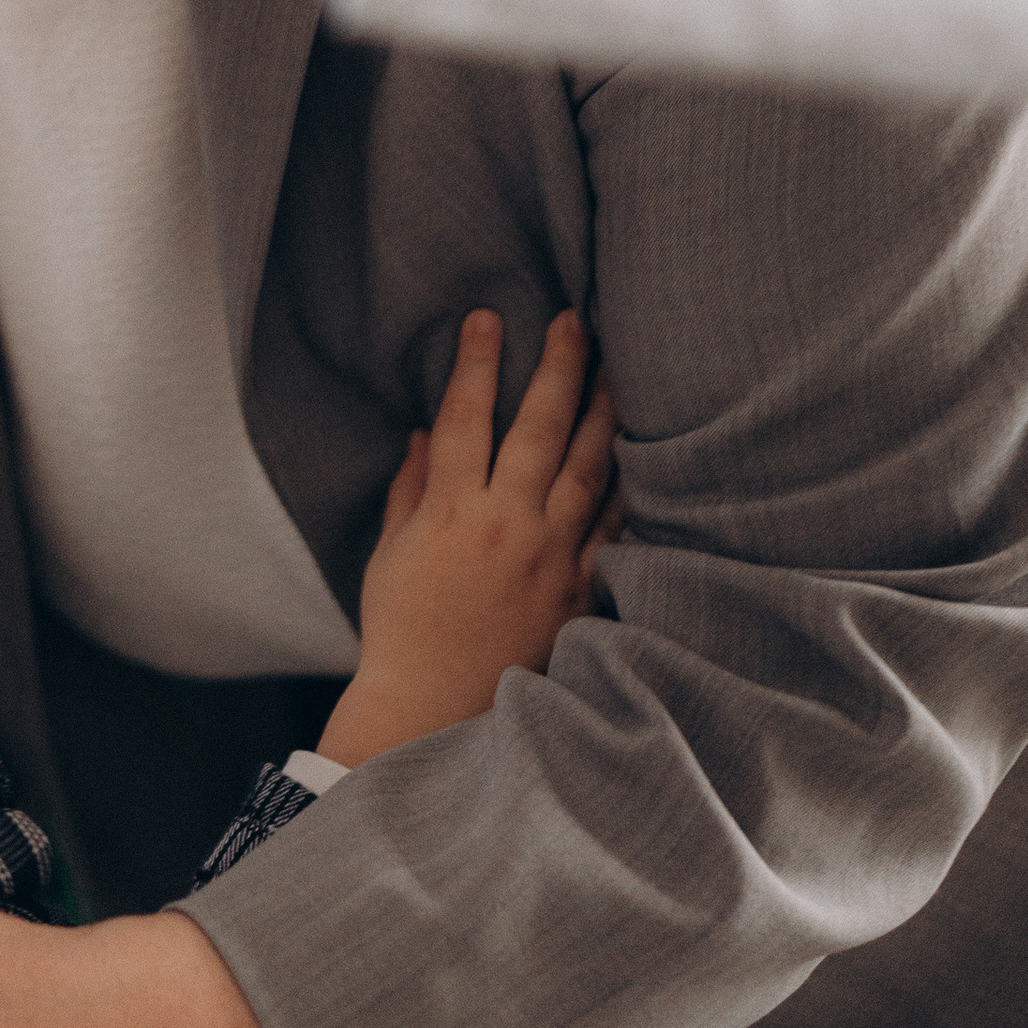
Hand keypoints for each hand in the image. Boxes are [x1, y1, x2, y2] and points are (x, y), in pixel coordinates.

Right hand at [318, 309, 616, 766]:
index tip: (487, 318)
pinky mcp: (578, 589)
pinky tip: (637, 452)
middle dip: (557, 367)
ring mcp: (549, 557)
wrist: (434, 708)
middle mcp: (505, 527)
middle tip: (574, 320)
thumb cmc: (401, 631)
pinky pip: (610, 525)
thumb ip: (408, 491)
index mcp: (450, 514)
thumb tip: (425, 433)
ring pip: (586, 468)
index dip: (475, 364)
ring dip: (602, 412)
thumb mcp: (390, 555)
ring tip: (615, 368)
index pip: (465, 419)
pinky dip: (624, 485)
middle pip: (538, 429)